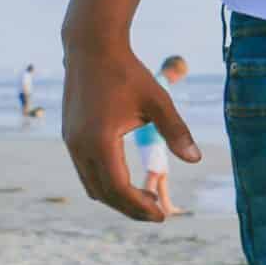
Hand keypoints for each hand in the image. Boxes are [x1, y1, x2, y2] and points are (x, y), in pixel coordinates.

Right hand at [62, 38, 198, 221]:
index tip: (161, 216)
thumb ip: (176, 131)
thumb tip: (195, 160)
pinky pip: (86, 171)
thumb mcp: (158, 101)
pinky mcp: (70, 136)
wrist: (91, 48)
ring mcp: (71, 142)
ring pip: (92, 185)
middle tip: (158, 215)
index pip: (118, 188)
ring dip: (117, 197)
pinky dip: (106, 182)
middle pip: (103, 193)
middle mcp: (79, 146)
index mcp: (99, 141)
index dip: (139, 206)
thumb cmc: (128, 73)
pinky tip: (129, 180)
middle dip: (130, 208)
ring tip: (147, 199)